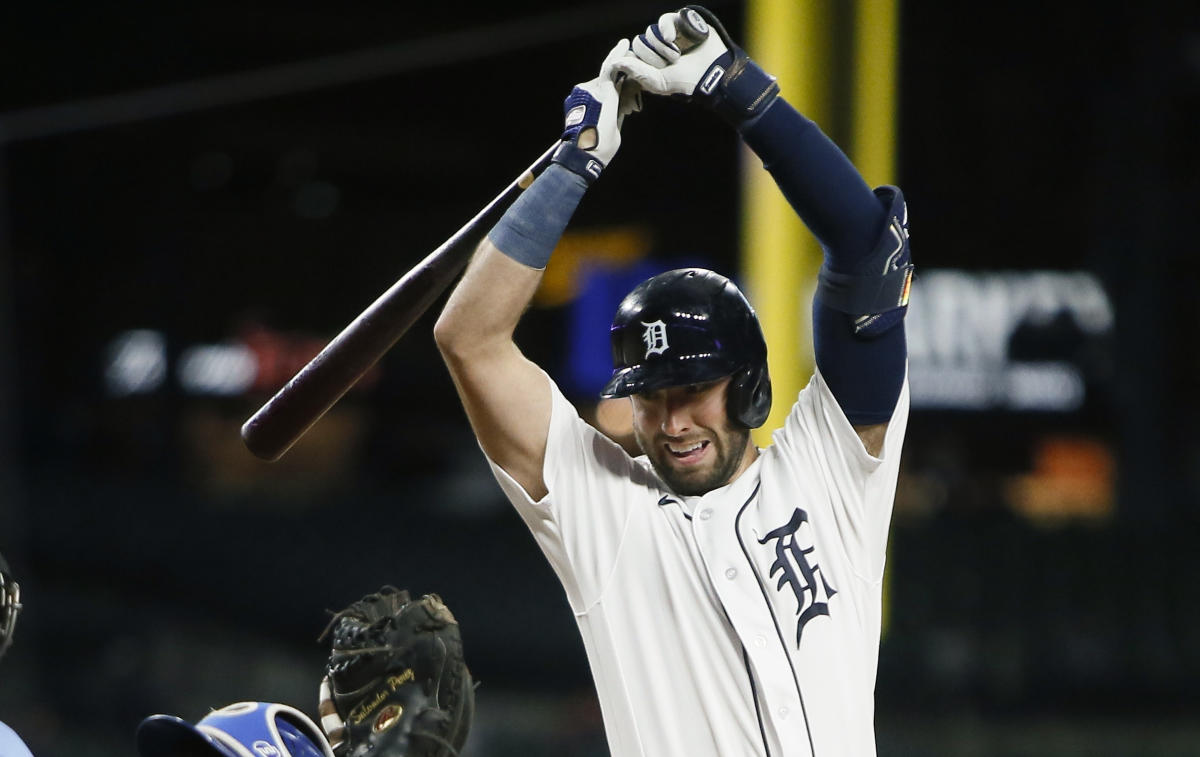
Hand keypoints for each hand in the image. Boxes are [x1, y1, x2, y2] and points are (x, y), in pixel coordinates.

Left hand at [554, 39, 640, 178]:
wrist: (581, 157)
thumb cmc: (601, 143)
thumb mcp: (616, 121)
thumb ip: (618, 102)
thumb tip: (620, 92)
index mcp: (601, 93)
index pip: (610, 67)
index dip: (617, 55)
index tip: (623, 44)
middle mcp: (587, 90)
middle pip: (604, 81)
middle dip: (616, 87)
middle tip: (627, 103)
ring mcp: (577, 97)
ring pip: (596, 90)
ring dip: (606, 97)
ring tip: (620, 113)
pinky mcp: (571, 106)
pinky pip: (588, 98)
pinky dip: (597, 102)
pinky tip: (607, 114)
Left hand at [620, 9, 729, 96]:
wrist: (712, 71)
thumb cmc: (686, 81)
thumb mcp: (658, 81)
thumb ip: (637, 72)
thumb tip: (615, 62)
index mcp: (649, 63)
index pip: (632, 55)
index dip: (641, 61)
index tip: (655, 70)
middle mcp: (656, 47)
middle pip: (640, 43)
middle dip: (654, 56)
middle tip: (670, 64)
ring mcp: (666, 34)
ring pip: (650, 33)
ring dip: (664, 47)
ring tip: (678, 55)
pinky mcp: (678, 22)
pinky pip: (663, 20)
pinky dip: (667, 29)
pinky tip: (673, 39)